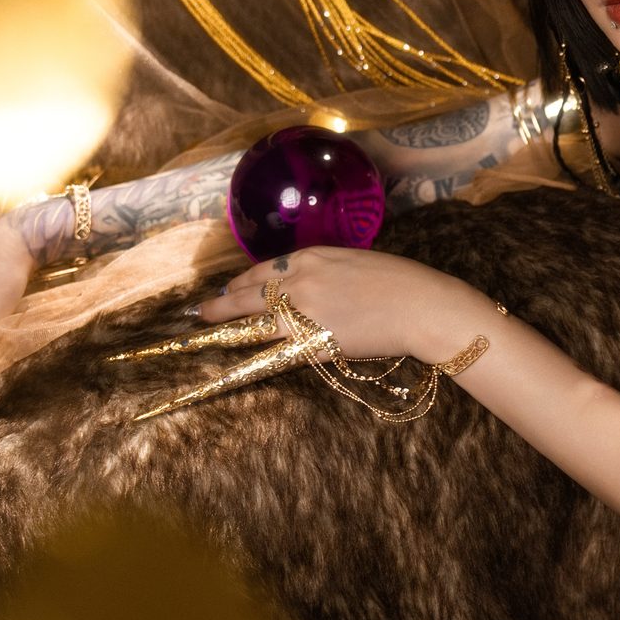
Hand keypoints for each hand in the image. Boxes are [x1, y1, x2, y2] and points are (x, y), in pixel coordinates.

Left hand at [194, 247, 459, 364]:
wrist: (419, 305)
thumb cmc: (398, 281)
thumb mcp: (354, 262)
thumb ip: (324, 271)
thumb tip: (308, 286)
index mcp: (310, 258)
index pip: (262, 271)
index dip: (240, 283)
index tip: (227, 291)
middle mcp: (298, 283)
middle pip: (246, 295)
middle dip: (219, 306)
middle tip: (199, 313)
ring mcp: (302, 314)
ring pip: (253, 323)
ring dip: (227, 329)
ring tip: (208, 334)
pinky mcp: (313, 343)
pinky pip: (276, 352)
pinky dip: (255, 356)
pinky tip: (240, 361)